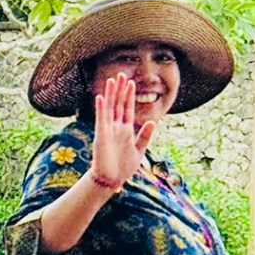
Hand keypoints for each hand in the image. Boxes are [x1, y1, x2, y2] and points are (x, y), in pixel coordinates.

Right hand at [91, 72, 155, 188]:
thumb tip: (153, 122)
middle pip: (118, 104)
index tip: (131, 82)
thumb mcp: (139, 151)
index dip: (129, 96)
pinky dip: (101, 109)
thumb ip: (145, 136)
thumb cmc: (123, 168)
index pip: (127, 109)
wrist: (111, 180)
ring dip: (111, 94)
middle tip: (122, 74)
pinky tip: (101, 97)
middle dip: (121, 90)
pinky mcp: (101, 136)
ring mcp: (108, 130)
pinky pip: (101, 120)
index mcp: (126, 131)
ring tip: (112, 80)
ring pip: (110, 108)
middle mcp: (116, 128)